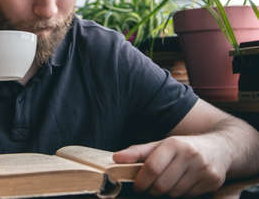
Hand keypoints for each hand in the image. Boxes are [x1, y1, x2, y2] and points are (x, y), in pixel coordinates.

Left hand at [112, 136, 228, 197]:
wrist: (221, 147)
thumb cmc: (183, 147)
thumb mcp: (160, 145)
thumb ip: (138, 152)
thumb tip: (116, 158)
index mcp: (174, 143)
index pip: (152, 168)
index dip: (141, 181)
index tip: (137, 186)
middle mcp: (190, 155)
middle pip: (162, 185)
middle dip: (153, 189)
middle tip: (152, 185)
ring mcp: (203, 169)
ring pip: (175, 193)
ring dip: (167, 191)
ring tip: (169, 181)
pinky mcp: (214, 180)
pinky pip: (189, 196)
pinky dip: (182, 193)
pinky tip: (184, 182)